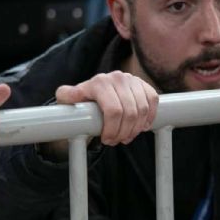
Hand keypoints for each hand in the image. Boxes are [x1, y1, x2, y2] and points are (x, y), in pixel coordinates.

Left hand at [38, 71, 158, 160]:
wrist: (98, 92)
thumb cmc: (83, 100)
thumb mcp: (69, 98)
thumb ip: (67, 96)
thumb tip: (66, 94)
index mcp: (100, 82)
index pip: (113, 111)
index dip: (112, 129)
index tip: (106, 139)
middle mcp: (118, 78)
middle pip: (129, 113)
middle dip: (124, 132)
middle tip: (117, 141)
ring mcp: (133, 80)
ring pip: (143, 110)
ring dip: (136, 128)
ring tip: (127, 136)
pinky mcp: (144, 85)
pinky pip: (153, 102)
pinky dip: (150, 117)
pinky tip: (141, 127)